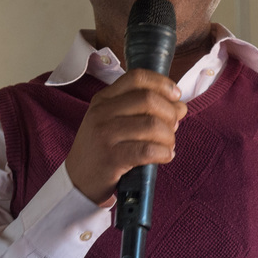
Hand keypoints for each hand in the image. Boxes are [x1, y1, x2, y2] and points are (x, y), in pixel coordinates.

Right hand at [65, 69, 187, 204]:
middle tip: (174, 126)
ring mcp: (105, 134)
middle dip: (170, 113)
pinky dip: (164, 153)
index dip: (162, 83)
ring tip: (168, 145)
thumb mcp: (112, 120)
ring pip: (152, 125)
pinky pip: (148, 150)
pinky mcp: (111, 158)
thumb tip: (180, 106)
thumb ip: (142, 110)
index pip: (137, 77)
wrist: (78, 180)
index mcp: (104, 98)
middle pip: (148, 99)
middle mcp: (102, 112)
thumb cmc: (103, 148)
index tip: (176, 95)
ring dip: (169, 136)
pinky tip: (165, 156)